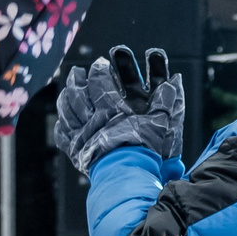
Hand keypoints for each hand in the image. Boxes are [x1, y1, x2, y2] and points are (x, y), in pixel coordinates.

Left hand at [50, 50, 183, 175]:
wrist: (128, 172)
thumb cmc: (145, 147)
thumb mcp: (160, 122)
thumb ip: (166, 101)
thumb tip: (174, 79)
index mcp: (111, 108)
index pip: (100, 82)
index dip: (99, 70)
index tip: (100, 63)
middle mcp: (93, 117)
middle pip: (78, 94)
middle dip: (76, 80)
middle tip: (77, 71)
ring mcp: (82, 133)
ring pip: (68, 111)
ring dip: (66, 98)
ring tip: (66, 90)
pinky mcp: (76, 149)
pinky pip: (64, 135)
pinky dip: (62, 126)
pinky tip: (61, 122)